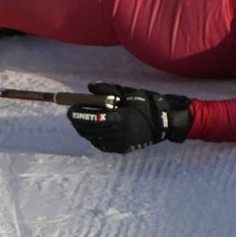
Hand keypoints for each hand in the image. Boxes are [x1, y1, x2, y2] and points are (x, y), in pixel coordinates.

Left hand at [66, 82, 191, 153]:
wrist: (164, 122)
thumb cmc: (146, 104)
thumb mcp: (127, 93)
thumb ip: (107, 89)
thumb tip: (89, 87)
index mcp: (121, 118)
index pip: (94, 119)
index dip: (80, 115)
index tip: (70, 110)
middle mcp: (120, 133)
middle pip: (91, 131)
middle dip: (78, 123)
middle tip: (72, 115)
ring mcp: (121, 143)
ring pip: (95, 139)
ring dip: (84, 131)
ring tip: (79, 122)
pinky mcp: (123, 149)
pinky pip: (103, 145)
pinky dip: (94, 138)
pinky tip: (91, 131)